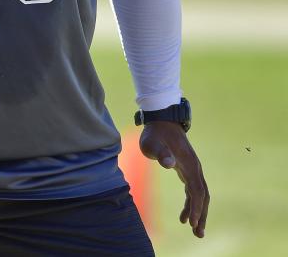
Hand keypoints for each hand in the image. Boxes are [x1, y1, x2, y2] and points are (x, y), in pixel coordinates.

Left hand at [140, 122, 208, 237]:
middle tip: (199, 234)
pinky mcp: (187, 170)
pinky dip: (191, 204)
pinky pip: (193, 191)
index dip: (196, 207)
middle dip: (202, 215)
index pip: (196, 190)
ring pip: (200, 195)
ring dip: (200, 213)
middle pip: (203, 196)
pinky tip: (185, 216)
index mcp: (188, 164)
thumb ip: (160, 153)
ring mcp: (193, 169)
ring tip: (195, 231)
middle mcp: (195, 168)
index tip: (193, 223)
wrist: (162, 122)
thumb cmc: (155, 134)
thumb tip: (170, 164)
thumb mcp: (152, 143)